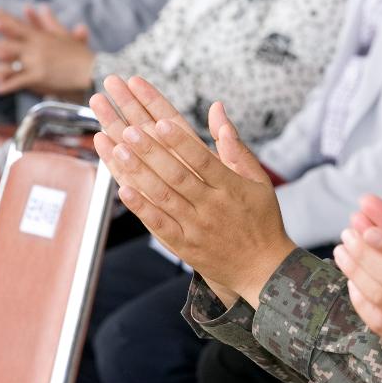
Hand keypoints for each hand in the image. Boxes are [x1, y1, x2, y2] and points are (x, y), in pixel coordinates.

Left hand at [0, 5, 92, 96]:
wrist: (92, 69)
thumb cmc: (81, 54)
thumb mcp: (65, 35)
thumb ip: (50, 22)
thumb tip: (42, 7)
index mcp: (41, 37)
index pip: (18, 26)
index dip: (3, 19)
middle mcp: (35, 48)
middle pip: (7, 45)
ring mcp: (36, 63)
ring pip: (9, 66)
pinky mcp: (40, 77)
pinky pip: (20, 82)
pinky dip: (8, 86)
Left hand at [89, 75, 295, 305]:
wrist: (262, 270)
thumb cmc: (261, 221)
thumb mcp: (259, 182)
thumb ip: (236, 148)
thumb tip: (219, 112)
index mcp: (231, 188)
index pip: (203, 160)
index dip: (181, 141)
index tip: (161, 122)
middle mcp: (212, 207)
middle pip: (178, 176)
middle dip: (152, 152)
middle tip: (130, 131)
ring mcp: (196, 227)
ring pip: (164, 197)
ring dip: (140, 174)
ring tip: (120, 151)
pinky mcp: (184, 246)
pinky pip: (159, 225)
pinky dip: (142, 208)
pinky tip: (124, 190)